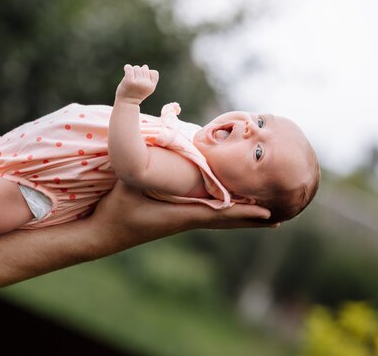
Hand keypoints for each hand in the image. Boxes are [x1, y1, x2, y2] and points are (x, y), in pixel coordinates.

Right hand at [88, 181, 274, 254]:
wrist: (101, 234)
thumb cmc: (116, 210)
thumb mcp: (130, 185)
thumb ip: (144, 166)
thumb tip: (158, 144)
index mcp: (180, 215)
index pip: (219, 214)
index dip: (244, 213)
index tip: (269, 213)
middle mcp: (184, 220)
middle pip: (224, 221)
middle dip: (249, 218)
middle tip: (276, 220)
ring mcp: (177, 221)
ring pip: (215, 219)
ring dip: (237, 216)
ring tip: (259, 217)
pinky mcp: (170, 220)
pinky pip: (203, 214)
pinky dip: (220, 212)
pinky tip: (221, 207)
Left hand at [115, 64, 158, 104]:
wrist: (126, 102)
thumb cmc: (136, 93)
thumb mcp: (147, 88)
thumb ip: (149, 78)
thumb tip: (145, 66)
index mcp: (151, 86)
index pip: (154, 72)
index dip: (148, 73)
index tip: (143, 79)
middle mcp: (146, 84)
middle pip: (145, 68)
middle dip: (140, 71)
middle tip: (135, 78)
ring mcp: (137, 82)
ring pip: (137, 67)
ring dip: (133, 70)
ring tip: (131, 77)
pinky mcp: (129, 81)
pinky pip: (129, 68)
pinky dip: (127, 67)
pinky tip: (126, 69)